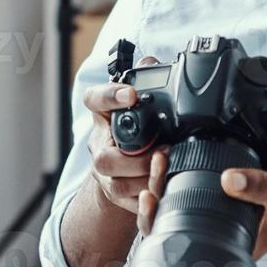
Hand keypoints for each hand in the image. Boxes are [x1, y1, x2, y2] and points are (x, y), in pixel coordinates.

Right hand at [82, 56, 166, 214]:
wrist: (126, 167)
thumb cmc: (136, 130)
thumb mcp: (141, 103)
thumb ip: (146, 81)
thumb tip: (152, 62)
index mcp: (104, 116)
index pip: (96, 100)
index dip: (111, 97)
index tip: (132, 94)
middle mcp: (100, 145)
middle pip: (104, 156)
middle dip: (135, 159)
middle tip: (165, 151)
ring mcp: (105, 174)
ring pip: (117, 184)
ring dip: (146, 179)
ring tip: (170, 170)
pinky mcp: (117, 196)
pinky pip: (130, 204)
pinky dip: (150, 201)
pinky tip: (167, 192)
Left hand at [138, 156, 266, 259]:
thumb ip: (259, 185)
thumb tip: (229, 180)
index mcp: (231, 247)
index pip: (182, 244)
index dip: (158, 223)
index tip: (153, 194)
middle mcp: (219, 236)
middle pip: (171, 225)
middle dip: (156, 196)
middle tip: (157, 164)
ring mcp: (218, 220)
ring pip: (177, 208)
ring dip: (164, 183)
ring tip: (161, 157)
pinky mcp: (220, 202)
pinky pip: (190, 194)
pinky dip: (178, 177)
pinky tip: (173, 158)